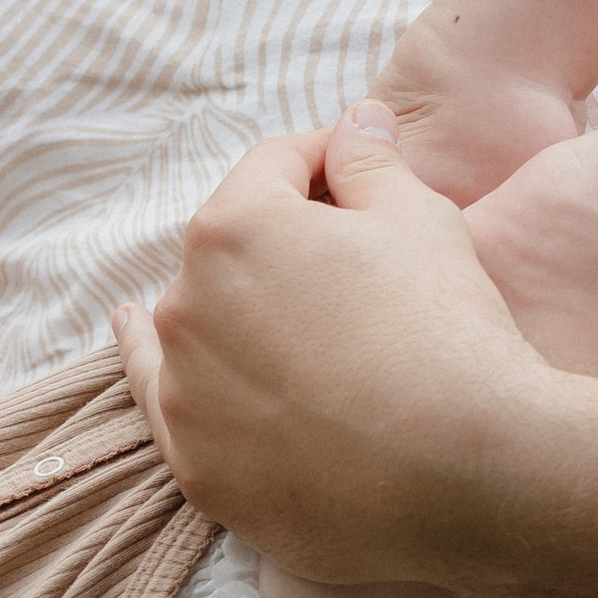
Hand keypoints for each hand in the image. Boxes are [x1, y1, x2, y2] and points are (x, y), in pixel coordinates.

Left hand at [120, 108, 557, 590]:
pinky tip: (134, 330)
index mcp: (233, 227)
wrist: (463, 474)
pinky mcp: (197, 466)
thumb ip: (370, 162)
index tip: (364, 173)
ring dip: (232, 304)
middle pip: (230, 247)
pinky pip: (164, 400)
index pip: (275, 166)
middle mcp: (186, 303)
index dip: (327, 161)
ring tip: (278, 310)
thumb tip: (356, 122)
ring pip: (195, 321)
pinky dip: (159, 363)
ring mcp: (184, 392)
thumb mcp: (419, 218)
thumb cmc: (445, 331)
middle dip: (281, 240)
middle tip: (351, 263)